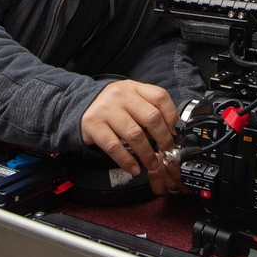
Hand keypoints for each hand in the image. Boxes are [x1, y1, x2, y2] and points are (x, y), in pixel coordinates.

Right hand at [80, 80, 184, 195]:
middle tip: (168, 151)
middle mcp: (121, 96)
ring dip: (147, 153)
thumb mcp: (132, 98)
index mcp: (135, 88)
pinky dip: (126, 161)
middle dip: (163, 138)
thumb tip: (170, 133)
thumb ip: (149, 109)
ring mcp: (106, 110)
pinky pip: (114, 147)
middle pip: (151, 117)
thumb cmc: (114, 106)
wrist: (81, 105)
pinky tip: (133, 168)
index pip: (160, 97)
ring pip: (134, 134)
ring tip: (152, 164)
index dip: (172, 117)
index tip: (175, 133)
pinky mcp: (94, 125)